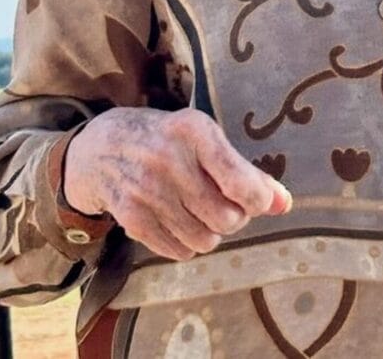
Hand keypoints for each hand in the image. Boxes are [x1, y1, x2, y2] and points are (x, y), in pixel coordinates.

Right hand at [62, 108, 292, 259]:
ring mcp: (146, 191)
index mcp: (195, 132)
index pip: (240, 182)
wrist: (98, 148)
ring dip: (212, 234)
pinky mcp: (130, 218)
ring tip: (203, 215)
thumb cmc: (165, 140)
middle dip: (235, 219)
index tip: (258, 201)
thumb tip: (284, 204)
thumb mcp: (204, 139)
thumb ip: (247, 172)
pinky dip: (187, 245)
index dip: (259, 201)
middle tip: (227, 207)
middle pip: (226, 218)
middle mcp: (168, 160)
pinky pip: (177, 250)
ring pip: (204, 240)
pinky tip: (181, 224)